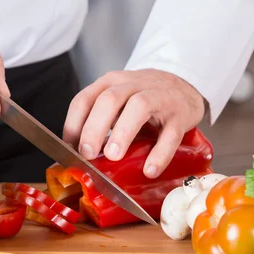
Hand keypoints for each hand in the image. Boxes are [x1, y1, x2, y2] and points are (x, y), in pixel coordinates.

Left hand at [63, 69, 205, 177]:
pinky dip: (159, 153)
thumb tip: (79, 156)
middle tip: (88, 153)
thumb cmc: (143, 100)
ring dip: (123, 132)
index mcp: (111, 83)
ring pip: (139, 106)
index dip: (74, 124)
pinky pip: (170, 133)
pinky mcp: (179, 115)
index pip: (84, 99)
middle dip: (94, 127)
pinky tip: (150, 169)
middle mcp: (133, 85)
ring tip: (114, 156)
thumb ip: (100, 123)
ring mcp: (159, 98)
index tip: (70, 148)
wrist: (183, 87)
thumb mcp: (118, 104)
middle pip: (110, 99)